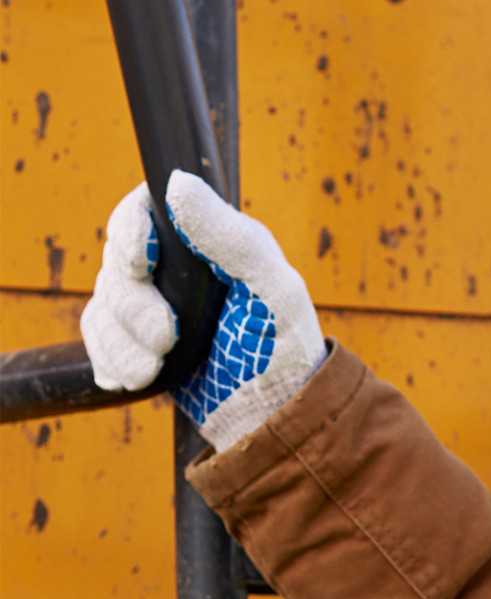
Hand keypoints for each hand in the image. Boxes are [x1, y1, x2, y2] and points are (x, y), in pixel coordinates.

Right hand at [79, 171, 326, 448]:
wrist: (273, 415)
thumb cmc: (285, 348)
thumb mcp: (274, 289)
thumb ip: (232, 237)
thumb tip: (178, 183)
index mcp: (206, 242)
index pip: (142, 211)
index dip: (129, 232)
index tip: (141, 262)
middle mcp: (174, 269)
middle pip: (114, 263)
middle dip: (133, 307)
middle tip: (167, 338)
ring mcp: (151, 305)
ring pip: (101, 305)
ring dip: (123, 341)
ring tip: (159, 365)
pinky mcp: (136, 342)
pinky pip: (97, 340)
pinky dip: (112, 360)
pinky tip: (142, 376)